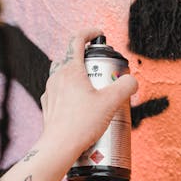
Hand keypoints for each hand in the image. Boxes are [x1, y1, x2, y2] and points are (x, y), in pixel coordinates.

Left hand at [40, 28, 137, 160]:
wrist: (58, 147)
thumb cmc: (81, 124)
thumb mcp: (111, 103)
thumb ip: (125, 87)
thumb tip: (132, 81)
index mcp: (70, 70)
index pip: (77, 40)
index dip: (89, 33)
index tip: (99, 35)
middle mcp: (57, 77)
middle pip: (70, 57)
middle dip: (86, 58)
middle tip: (101, 69)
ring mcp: (50, 91)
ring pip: (63, 74)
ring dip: (77, 76)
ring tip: (92, 89)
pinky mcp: (48, 106)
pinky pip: (59, 91)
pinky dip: (70, 92)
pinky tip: (80, 105)